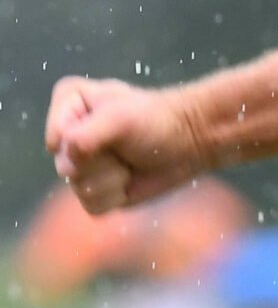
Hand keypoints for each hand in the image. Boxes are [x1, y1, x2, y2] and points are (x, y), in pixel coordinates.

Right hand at [45, 76, 204, 213]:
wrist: (191, 140)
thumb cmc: (158, 120)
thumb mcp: (119, 118)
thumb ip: (83, 138)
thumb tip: (67, 167)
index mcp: (70, 102)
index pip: (55, 137)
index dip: (85, 140)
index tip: (116, 122)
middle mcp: (69, 133)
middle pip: (66, 166)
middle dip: (103, 160)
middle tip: (127, 145)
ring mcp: (80, 163)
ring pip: (78, 188)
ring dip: (113, 178)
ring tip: (130, 160)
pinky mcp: (95, 189)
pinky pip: (92, 205)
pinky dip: (116, 195)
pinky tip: (130, 178)